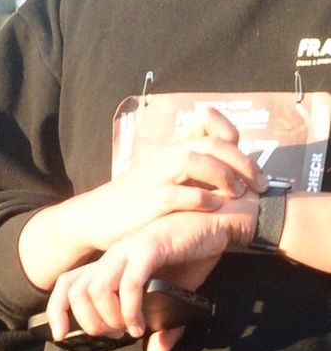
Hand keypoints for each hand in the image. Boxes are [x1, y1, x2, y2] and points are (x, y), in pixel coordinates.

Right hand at [20, 115, 263, 289]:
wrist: (91, 219)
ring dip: (222, 175)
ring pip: (193, 161)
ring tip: (237, 192)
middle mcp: (162, 158)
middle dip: (240, 162)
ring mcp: (152, 178)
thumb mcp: (159, 179)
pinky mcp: (144, 202)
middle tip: (258, 183)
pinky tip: (214, 206)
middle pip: (209, 144)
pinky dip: (200, 198)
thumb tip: (221, 173)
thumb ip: (186, 172)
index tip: (254, 166)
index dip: (236, 140)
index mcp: (169, 151)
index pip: (210, 131)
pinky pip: (176, 193)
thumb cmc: (130, 203)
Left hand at [46, 205, 249, 350]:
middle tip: (112, 335)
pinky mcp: (149, 247)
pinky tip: (139, 324)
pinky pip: (129, 283)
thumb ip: (164, 326)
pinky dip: (130, 310)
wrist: (220, 223)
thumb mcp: (175, 296)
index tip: (62, 335)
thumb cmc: (194, 255)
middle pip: (75, 291)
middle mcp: (113, 256)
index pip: (67, 283)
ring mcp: (129, 250)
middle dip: (87, 321)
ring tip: (127, 330)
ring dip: (107, 317)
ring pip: (96, 288)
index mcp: (111, 264)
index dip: (57, 310)